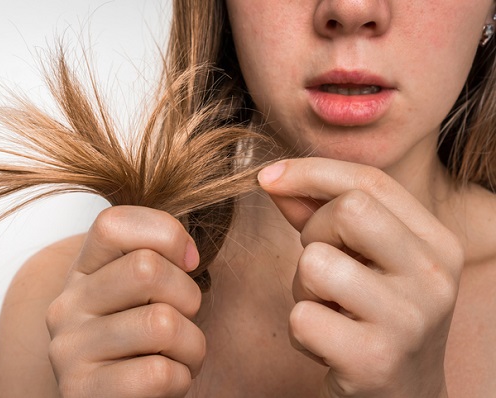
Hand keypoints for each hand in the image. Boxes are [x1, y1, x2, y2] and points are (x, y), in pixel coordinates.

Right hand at [46, 206, 204, 397]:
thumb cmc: (145, 344)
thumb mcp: (145, 293)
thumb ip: (157, 259)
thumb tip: (187, 252)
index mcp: (83, 272)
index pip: (114, 223)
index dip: (166, 234)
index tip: (188, 262)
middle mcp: (66, 305)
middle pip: (146, 269)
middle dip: (188, 296)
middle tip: (183, 319)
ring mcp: (68, 349)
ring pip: (162, 323)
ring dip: (191, 345)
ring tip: (177, 356)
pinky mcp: (80, 391)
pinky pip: (159, 373)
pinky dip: (180, 379)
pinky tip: (164, 383)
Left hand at [258, 158, 462, 397]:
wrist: (403, 395)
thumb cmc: (374, 314)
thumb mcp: (361, 259)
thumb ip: (320, 214)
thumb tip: (272, 178)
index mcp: (437, 242)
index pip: (370, 181)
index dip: (310, 171)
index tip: (267, 177)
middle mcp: (433, 276)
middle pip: (349, 210)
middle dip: (314, 232)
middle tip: (321, 266)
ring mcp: (408, 319)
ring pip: (316, 264)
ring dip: (304, 288)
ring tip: (328, 309)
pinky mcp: (374, 360)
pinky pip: (302, 317)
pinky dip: (300, 330)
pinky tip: (327, 344)